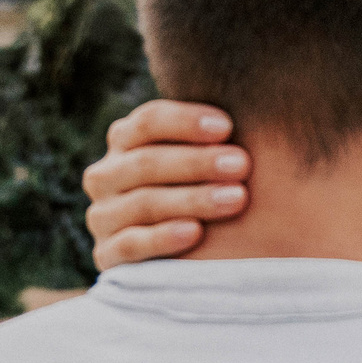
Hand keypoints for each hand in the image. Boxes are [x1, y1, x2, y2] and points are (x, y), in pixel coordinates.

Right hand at [82, 101, 250, 268]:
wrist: (176, 256)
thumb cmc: (202, 191)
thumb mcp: (200, 160)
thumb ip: (212, 138)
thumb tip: (258, 106)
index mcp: (125, 141)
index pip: (149, 121)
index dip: (186, 121)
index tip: (228, 127)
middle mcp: (106, 175)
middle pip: (147, 162)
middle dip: (198, 162)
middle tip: (242, 164)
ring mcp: (103, 216)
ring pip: (143, 202)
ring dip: (192, 199)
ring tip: (236, 199)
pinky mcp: (107, 256)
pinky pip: (131, 245)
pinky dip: (163, 238)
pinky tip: (195, 233)